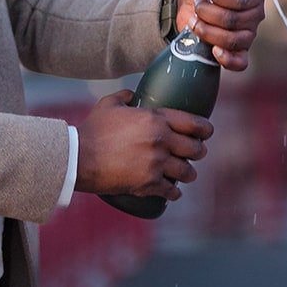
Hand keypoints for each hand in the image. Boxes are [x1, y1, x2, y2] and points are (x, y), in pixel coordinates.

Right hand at [74, 89, 211, 200]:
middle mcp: (161, 140)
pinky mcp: (149, 184)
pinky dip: (173, 192)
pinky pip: (171, 191)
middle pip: (195, 149)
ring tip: (185, 174)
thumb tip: (131, 94)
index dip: (205, 129)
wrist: (79, 158)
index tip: (207, 133)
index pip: (194, 123)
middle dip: (198, 152)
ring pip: (187, 172)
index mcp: (156, 119)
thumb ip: (123, 96)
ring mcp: (157, 164)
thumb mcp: (108, 105)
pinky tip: (172, 192)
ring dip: (188, 173)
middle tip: (194, 154)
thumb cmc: (93, 130)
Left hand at [178, 0, 267, 70]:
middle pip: (235, 20)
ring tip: (195, 22)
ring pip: (232, 40)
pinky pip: (240, 62)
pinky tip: (214, 50)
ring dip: (207, 30)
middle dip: (209, 12)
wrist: (185, 9)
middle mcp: (255, 16)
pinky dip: (226, 58)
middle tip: (197, 4)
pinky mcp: (238, 52)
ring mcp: (247, 35)